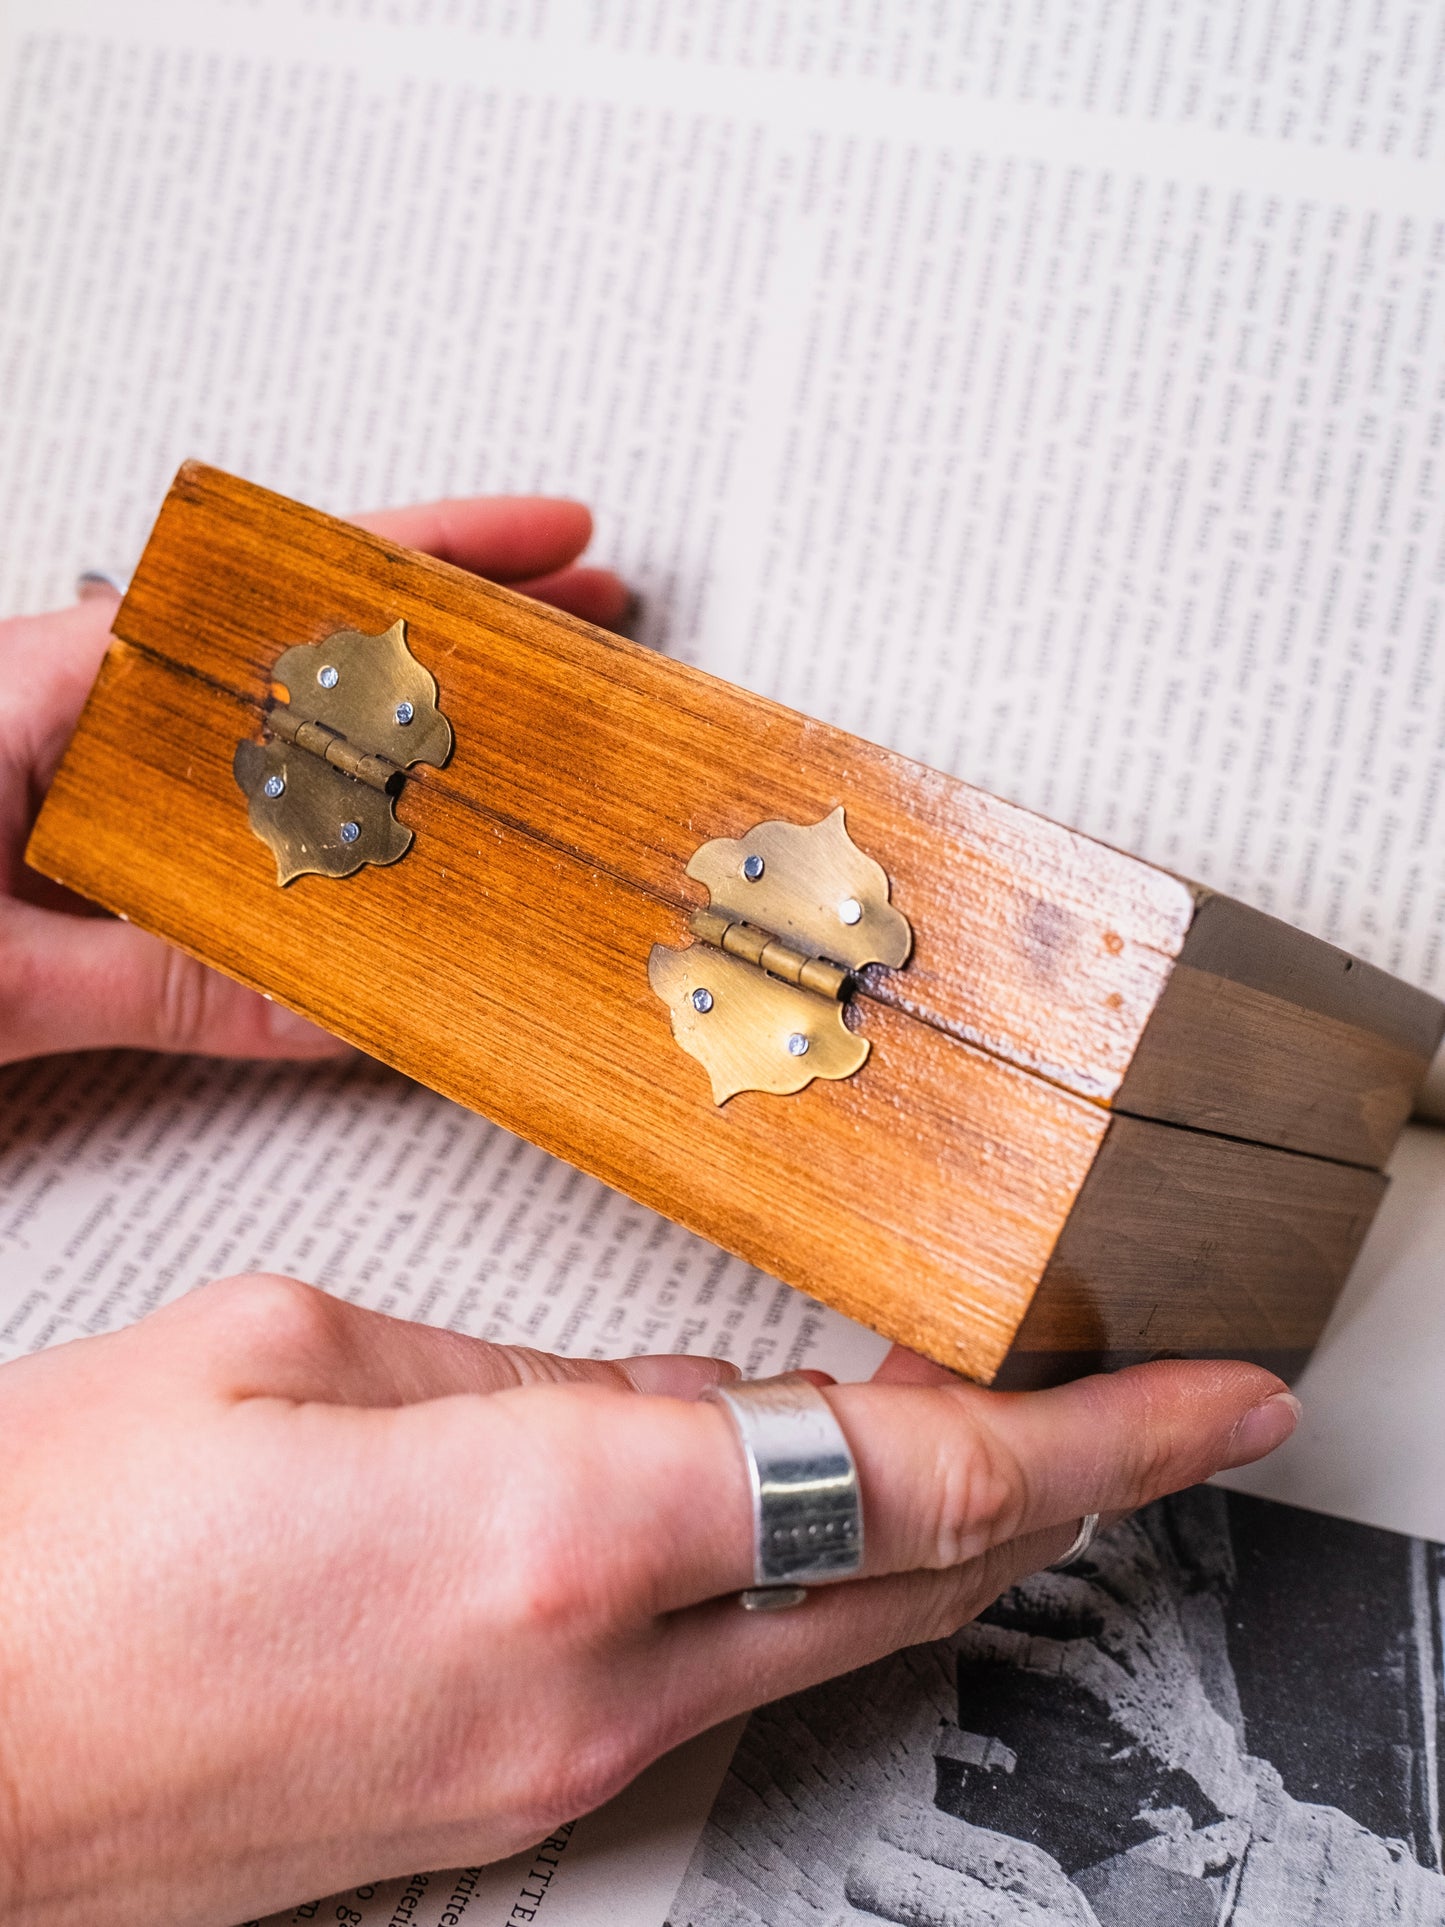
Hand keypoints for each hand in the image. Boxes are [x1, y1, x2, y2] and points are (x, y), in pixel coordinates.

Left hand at [0, 498, 627, 1065]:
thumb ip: (153, 986)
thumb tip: (324, 1011)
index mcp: (60, 679)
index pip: (290, 595)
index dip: (440, 558)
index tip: (551, 542)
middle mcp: (89, 698)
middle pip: (313, 639)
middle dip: (463, 627)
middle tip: (590, 621)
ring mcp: (88, 754)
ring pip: (284, 717)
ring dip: (401, 724)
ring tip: (520, 735)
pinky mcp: (75, 818)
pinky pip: (231, 797)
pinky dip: (325, 806)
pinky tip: (387, 837)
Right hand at [0, 1275, 1298, 1924]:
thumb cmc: (56, 1537)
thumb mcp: (297, 1348)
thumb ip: (532, 1373)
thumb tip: (685, 1396)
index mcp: (548, 1524)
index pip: (911, 1476)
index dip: (1105, 1439)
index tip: (1224, 1402)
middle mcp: (586, 1676)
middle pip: (910, 1576)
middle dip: (1053, 1490)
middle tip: (1135, 1406)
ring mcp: (553, 1770)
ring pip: (820, 1632)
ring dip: (914, 1534)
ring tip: (948, 1429)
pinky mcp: (504, 1809)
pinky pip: (709, 1678)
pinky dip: (786, 1586)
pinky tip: (765, 1515)